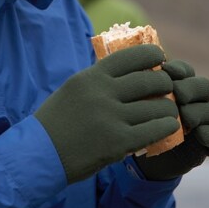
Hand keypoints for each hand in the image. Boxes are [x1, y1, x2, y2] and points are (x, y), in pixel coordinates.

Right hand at [35, 44, 179, 183]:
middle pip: (150, 81)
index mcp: (91, 77)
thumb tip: (129, 70)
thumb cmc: (56, 120)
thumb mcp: (74, 88)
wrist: (39, 153)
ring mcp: (111, 117)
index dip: (152, 54)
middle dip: (166, 83)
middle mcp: (102, 93)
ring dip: (168, 109)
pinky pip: (154, 130)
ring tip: (169, 111)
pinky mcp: (118, 142)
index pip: (131, 56)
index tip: (161, 57)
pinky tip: (169, 127)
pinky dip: (166, 127)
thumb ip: (99, 79)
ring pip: (157, 107)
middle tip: (168, 88)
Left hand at [134, 60, 208, 180]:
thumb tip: (124, 65)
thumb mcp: (130, 102)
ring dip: (199, 111)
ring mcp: (202, 121)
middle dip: (191, 88)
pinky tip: (200, 134)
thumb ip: (134, 85)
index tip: (165, 69)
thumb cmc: (132, 120)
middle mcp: (192, 100)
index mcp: (175, 84)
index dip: (179, 68)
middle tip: (178, 94)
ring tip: (186, 116)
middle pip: (203, 86)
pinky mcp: (208, 142)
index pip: (184, 70)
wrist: (139, 152)